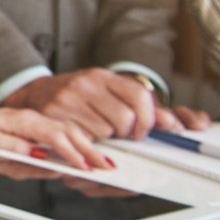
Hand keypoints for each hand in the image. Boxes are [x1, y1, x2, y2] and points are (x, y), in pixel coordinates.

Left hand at [0, 93, 108, 170]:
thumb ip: (13, 148)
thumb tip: (40, 157)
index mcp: (20, 121)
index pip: (54, 136)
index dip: (73, 152)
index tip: (86, 167)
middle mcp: (31, 118)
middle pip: (69, 131)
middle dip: (90, 150)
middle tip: (108, 168)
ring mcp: (35, 121)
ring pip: (69, 130)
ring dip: (88, 146)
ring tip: (105, 163)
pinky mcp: (34, 126)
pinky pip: (61, 132)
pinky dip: (78, 142)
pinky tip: (87, 153)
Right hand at [1, 69, 201, 140]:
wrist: (36, 94)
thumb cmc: (81, 97)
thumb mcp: (112, 95)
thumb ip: (149, 109)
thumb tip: (182, 124)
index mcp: (103, 76)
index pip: (139, 95)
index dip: (148, 119)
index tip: (144, 130)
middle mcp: (85, 84)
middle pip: (125, 118)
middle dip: (127, 133)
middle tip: (120, 134)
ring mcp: (68, 99)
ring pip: (105, 132)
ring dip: (106, 139)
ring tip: (98, 133)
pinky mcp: (54, 116)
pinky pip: (84, 139)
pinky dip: (89, 144)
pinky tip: (84, 136)